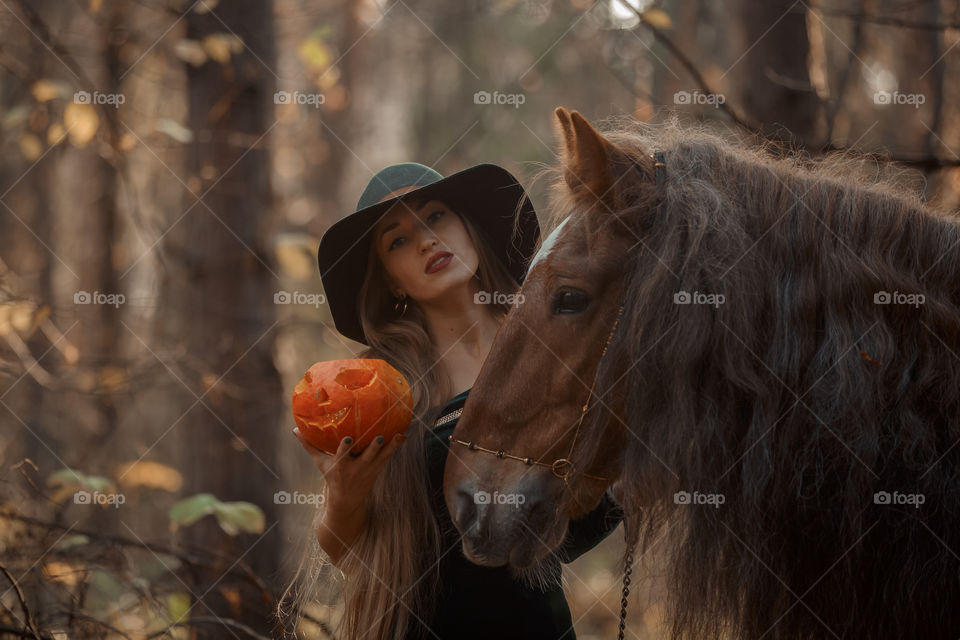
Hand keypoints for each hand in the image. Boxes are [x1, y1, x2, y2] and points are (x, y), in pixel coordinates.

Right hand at [292, 428, 407, 513]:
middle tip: (379, 437)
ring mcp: (369, 469)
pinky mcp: (378, 469)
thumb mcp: (320, 463)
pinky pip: (388, 456)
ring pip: (381, 457)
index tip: (347, 438)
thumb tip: (295, 429)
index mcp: (340, 466)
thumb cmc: (332, 477)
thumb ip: (309, 445)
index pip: (342, 455)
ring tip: (399, 435)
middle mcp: (356, 468)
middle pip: (366, 457)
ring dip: (390, 446)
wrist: (346, 501)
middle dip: (372, 448)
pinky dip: (395, 446)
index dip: (345, 448)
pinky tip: (404, 434)